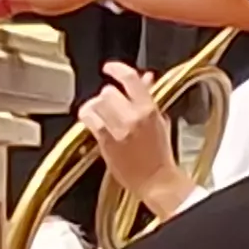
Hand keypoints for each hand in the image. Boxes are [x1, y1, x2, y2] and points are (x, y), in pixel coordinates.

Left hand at [77, 61, 201, 216]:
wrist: (156, 181)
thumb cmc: (160, 155)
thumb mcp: (160, 120)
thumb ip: (150, 97)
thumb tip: (146, 78)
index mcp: (150, 109)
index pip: (130, 78)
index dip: (116, 68)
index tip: (110, 68)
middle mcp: (133, 117)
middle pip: (108, 92)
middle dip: (108, 96)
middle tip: (111, 103)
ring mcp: (118, 129)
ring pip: (96, 104)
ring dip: (96, 106)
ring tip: (99, 112)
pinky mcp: (105, 141)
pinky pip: (89, 120)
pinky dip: (88, 117)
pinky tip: (92, 120)